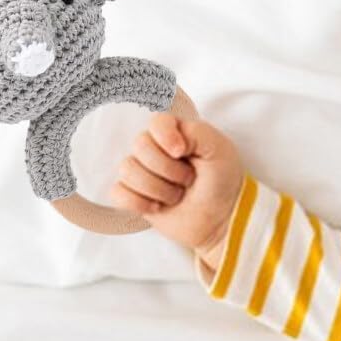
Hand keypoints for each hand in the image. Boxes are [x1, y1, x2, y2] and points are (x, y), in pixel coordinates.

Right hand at [110, 111, 243, 268]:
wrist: (222, 219)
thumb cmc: (223, 182)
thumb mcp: (219, 149)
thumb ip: (196, 131)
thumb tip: (169, 142)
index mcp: (177, 133)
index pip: (155, 122)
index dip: (165, 137)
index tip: (182, 153)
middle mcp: (156, 150)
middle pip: (139, 146)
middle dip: (167, 169)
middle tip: (188, 180)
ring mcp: (143, 173)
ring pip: (127, 170)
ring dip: (158, 188)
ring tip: (177, 195)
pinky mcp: (134, 197)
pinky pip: (117, 193)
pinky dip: (138, 202)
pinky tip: (158, 207)